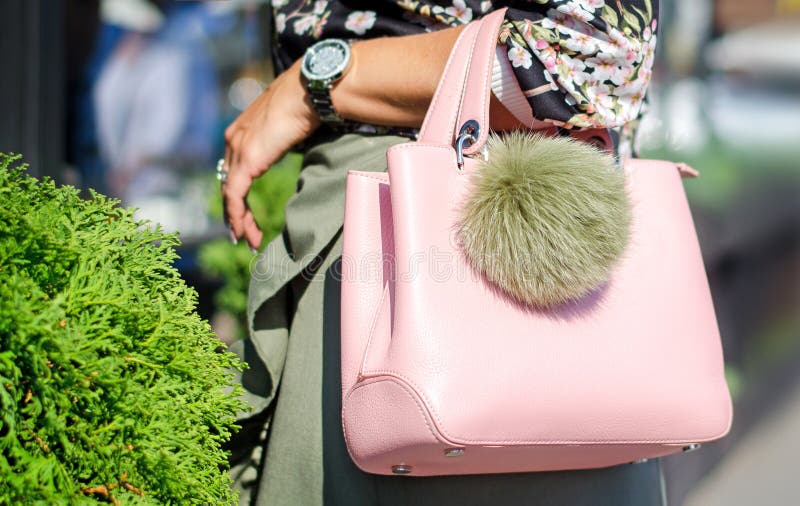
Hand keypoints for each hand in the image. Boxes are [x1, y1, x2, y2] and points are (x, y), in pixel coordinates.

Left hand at [222, 61, 319, 249]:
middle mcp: (233, 140)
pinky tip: (244, 231)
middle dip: (236, 213)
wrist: (309, 92)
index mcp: (241, 132)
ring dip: (238, 221)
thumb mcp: (288, 127)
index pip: (232, 171)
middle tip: (244, 236)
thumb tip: (292, 147)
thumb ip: (281, 141)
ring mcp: (238, 149)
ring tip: (248, 241)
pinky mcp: (247, 160)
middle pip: (228, 185)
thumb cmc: (307, 105)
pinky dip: (238, 216)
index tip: (246, 216)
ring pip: (230, 194)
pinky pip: (235, 195)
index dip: (237, 196)